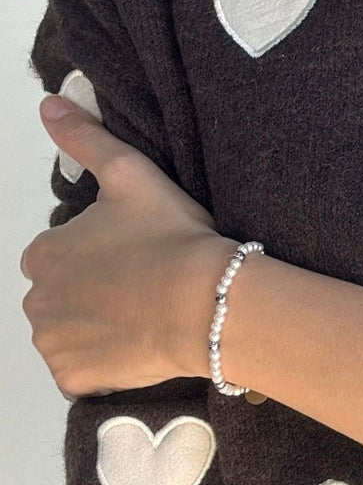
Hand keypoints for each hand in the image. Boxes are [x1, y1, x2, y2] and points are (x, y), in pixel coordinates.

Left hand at [20, 93, 233, 397]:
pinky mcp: (75, 380)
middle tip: (142, 289)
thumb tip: (48, 104)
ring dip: (95, 332)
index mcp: (45, 252)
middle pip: (59, 299)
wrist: (205, 299)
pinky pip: (81, 376)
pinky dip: (102, 369)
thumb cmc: (170, 235)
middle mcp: (36, 301)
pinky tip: (136, 350)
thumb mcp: (130, 174)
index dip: (96, 257)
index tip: (133, 257)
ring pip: (68, 338)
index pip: (56, 256)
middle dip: (90, 297)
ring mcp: (54, 345)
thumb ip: (85, 139)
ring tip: (143, 320)